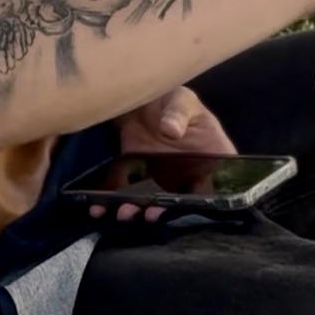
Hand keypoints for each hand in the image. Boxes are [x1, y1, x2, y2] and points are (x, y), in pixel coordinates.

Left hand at [93, 87, 234, 221]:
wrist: (142, 99)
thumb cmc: (172, 98)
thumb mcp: (181, 100)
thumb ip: (178, 114)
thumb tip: (171, 131)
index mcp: (212, 158)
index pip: (215, 187)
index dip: (200, 202)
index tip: (182, 207)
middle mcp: (189, 174)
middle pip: (181, 201)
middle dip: (164, 212)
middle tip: (149, 215)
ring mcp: (162, 178)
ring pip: (152, 201)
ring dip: (137, 210)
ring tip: (124, 214)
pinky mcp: (135, 176)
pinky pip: (126, 192)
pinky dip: (113, 202)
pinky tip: (99, 209)